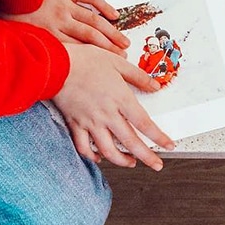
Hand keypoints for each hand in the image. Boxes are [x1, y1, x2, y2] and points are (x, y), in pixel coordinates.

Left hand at [2, 0, 129, 54]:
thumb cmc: (6, 6)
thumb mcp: (13, 33)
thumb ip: (27, 45)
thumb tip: (29, 62)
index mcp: (47, 34)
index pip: (77, 50)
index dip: (94, 58)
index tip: (107, 66)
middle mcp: (59, 21)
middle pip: (90, 37)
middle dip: (109, 48)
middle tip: (123, 56)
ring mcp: (65, 4)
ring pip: (94, 21)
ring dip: (111, 32)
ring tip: (124, 42)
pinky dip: (104, 6)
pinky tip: (113, 15)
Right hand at [53, 43, 173, 169]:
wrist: (56, 65)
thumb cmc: (86, 60)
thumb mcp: (118, 62)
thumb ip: (138, 76)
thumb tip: (156, 86)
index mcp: (121, 99)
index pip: (145, 124)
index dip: (158, 137)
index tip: (169, 145)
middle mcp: (107, 114)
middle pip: (131, 142)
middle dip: (147, 156)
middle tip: (157, 165)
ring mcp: (90, 122)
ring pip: (108, 150)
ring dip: (122, 160)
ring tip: (132, 163)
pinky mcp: (75, 124)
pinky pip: (84, 147)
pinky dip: (92, 156)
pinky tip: (100, 158)